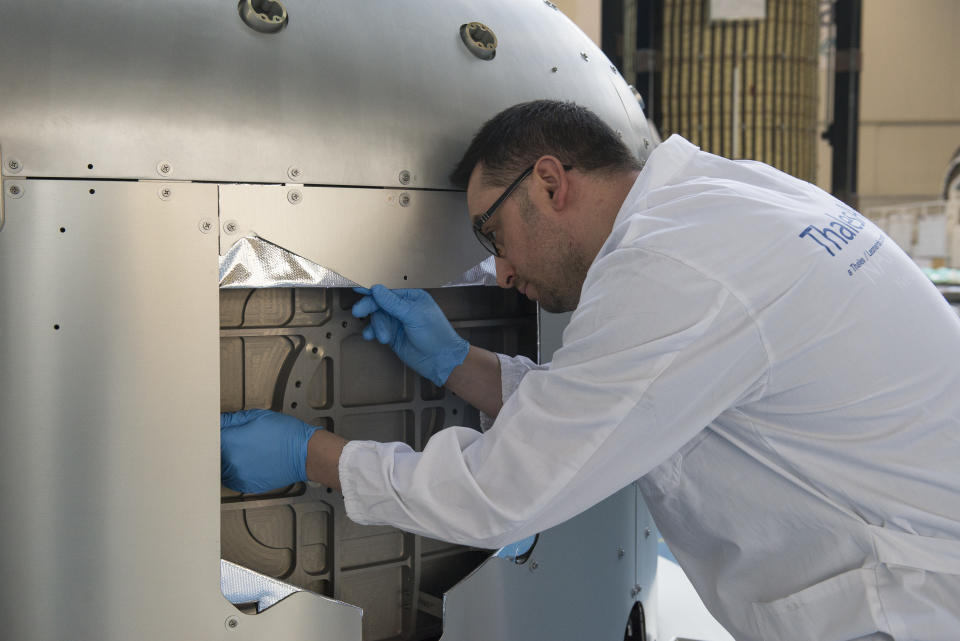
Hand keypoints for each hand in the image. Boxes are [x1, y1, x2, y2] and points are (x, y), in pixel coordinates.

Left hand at [221, 409, 319, 493]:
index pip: (209, 436)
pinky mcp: (246, 485)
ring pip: (221, 468)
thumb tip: (220, 421)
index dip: (214, 431)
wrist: (304, 454)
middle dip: (220, 446)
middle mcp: (231, 461)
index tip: (219, 430)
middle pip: (213, 453)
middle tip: (234, 440)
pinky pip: (232, 478)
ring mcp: (238, 476)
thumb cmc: (286, 435)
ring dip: (226, 460)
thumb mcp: (259, 417)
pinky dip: (235, 471)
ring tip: (242, 451)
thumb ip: (234, 419)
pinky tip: (247, 462)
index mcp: (231, 441)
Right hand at [352, 285, 468, 385]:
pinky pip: (377, 330)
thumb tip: (378, 289)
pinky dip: (372, 332)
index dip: (374, 290)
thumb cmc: (437, 335)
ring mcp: (397, 322)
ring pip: (377, 317)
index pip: (389, 290)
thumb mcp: (414, 315)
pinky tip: (371, 336)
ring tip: (384, 337)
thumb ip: (393, 303)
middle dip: (370, 307)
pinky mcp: (392, 335)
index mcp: (412, 297)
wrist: (440, 360)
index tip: (359, 289)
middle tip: (359, 311)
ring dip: (377, 326)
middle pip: (380, 303)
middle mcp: (404, 308)